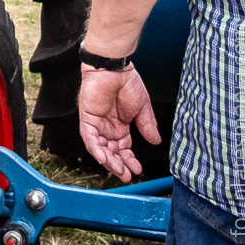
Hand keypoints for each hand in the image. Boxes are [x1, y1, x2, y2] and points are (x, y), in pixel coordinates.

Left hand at [78, 64, 161, 181]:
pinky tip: (105, 158)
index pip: (123, 149)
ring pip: (100, 148)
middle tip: (127, 175)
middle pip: (111, 152)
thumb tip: (156, 142)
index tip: (137, 170)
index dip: (129, 160)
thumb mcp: (142, 108)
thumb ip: (147, 126)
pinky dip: (96, 149)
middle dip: (119, 165)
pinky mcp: (87, 118)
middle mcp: (107, 127)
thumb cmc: (127, 83)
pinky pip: (89, 138)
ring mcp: (96, 123)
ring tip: (119, 171)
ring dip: (109, 161)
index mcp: (120, 126)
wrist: (114, 68)